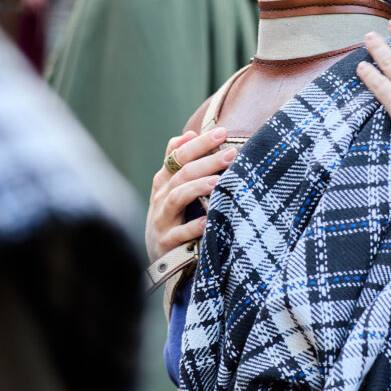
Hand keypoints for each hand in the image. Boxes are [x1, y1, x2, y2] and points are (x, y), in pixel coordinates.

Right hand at [145, 127, 235, 261]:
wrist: (159, 258)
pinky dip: (192, 227)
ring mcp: (162, 219)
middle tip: (231, 153)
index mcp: (164, 180)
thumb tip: (190, 133)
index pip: (179, 156)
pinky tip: (207, 221)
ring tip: (217, 182)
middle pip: (182, 174)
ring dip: (197, 188)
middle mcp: (161, 196)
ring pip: (176, 198)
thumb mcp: (173, 187)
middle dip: (207, 161)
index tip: (222, 132)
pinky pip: (179, 233)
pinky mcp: (166, 242)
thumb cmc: (173, 215)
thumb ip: (181, 162)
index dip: (199, 144)